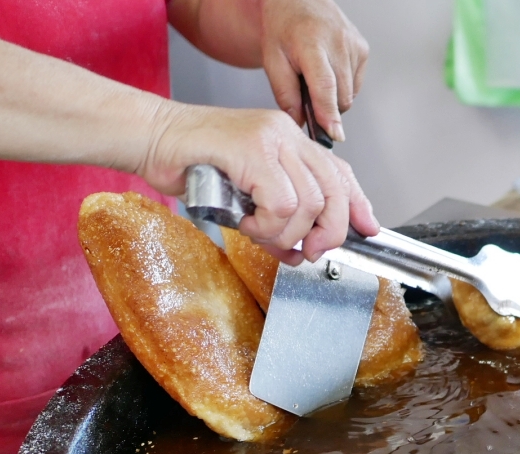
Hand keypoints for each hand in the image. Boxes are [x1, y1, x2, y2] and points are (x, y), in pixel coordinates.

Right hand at [138, 101, 379, 263]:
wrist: (151, 140)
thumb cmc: (192, 166)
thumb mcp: (246, 198)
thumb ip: (279, 219)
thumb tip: (302, 252)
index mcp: (290, 141)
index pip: (340, 173)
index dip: (357, 205)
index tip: (368, 230)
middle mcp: (287, 134)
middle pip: (334, 190)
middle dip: (327, 232)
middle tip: (307, 252)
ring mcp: (271, 137)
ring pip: (308, 203)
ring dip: (284, 232)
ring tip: (256, 230)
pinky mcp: (252, 149)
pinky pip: (282, 204)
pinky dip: (267, 224)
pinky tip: (245, 221)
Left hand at [261, 0, 367, 140]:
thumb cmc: (284, 28)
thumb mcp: (272, 59)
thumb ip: (285, 94)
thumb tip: (302, 123)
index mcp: (311, 43)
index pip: (325, 85)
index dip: (329, 113)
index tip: (335, 134)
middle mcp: (337, 42)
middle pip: (340, 97)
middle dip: (326, 107)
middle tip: (308, 93)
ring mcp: (354, 45)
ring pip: (350, 95)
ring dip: (334, 96)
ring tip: (317, 75)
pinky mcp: (363, 49)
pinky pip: (356, 85)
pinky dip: (343, 85)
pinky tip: (330, 69)